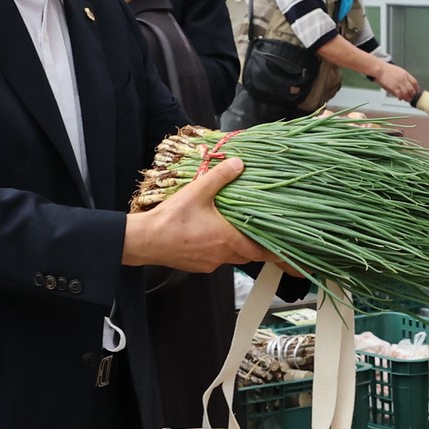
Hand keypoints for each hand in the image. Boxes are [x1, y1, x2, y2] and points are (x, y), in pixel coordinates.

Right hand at [124, 158, 262, 272]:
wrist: (145, 241)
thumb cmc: (171, 219)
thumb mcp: (197, 191)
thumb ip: (220, 176)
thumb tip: (239, 163)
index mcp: (227, 239)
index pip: (260, 251)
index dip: (273, 250)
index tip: (284, 247)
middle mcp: (221, 255)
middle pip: (247, 255)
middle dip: (253, 245)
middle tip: (257, 231)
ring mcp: (208, 263)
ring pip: (231, 258)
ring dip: (234, 247)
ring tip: (232, 230)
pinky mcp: (196, 266)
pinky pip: (214, 259)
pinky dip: (217, 250)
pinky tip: (208, 235)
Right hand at [374, 61, 421, 104]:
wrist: (380, 69)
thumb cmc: (386, 69)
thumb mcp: (398, 70)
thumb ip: (403, 77)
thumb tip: (406, 83)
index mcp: (405, 74)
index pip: (415, 82)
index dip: (417, 88)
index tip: (417, 91)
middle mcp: (404, 79)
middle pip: (412, 89)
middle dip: (412, 94)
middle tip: (412, 97)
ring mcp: (399, 84)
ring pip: (406, 93)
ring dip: (407, 97)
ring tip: (406, 99)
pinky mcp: (394, 88)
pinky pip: (400, 95)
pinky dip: (400, 98)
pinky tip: (400, 98)